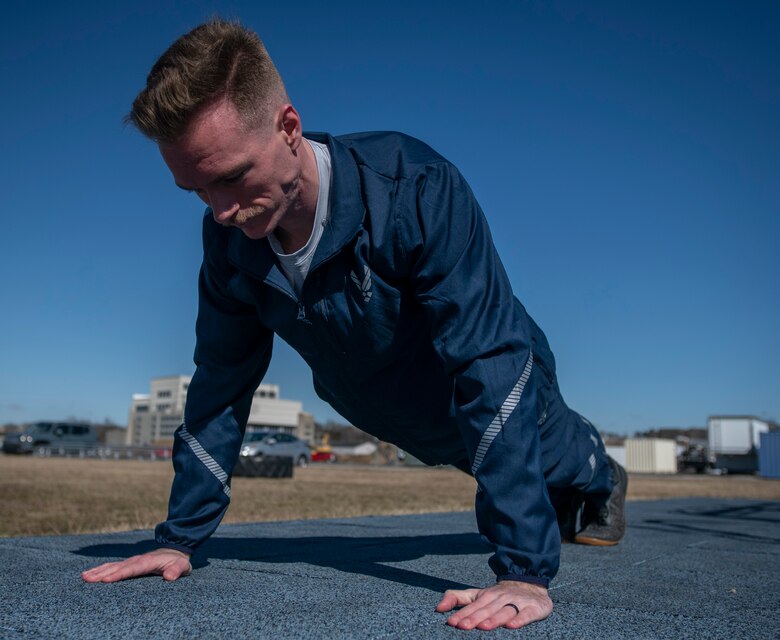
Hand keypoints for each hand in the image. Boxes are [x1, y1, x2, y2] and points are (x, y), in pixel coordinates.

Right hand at [81, 548, 191, 582]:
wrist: (176, 550)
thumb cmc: (178, 562)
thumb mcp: (182, 566)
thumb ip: (176, 570)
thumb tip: (169, 577)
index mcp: (148, 562)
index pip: (132, 569)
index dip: (119, 574)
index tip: (106, 580)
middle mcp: (137, 560)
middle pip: (117, 567)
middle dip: (102, 573)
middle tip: (86, 579)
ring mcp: (132, 561)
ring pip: (113, 566)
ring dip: (98, 571)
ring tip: (84, 576)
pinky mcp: (129, 564)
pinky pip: (113, 566)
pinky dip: (101, 569)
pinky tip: (91, 574)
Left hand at [436, 580, 551, 629]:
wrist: (530, 584)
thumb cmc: (498, 595)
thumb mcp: (477, 594)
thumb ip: (457, 598)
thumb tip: (438, 608)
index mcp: (487, 595)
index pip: (474, 605)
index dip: (463, 614)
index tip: (452, 622)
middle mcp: (502, 597)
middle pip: (487, 609)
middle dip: (475, 618)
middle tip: (463, 626)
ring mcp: (518, 602)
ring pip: (505, 611)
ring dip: (495, 619)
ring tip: (484, 626)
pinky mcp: (534, 608)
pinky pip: (526, 614)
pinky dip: (520, 619)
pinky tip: (512, 625)